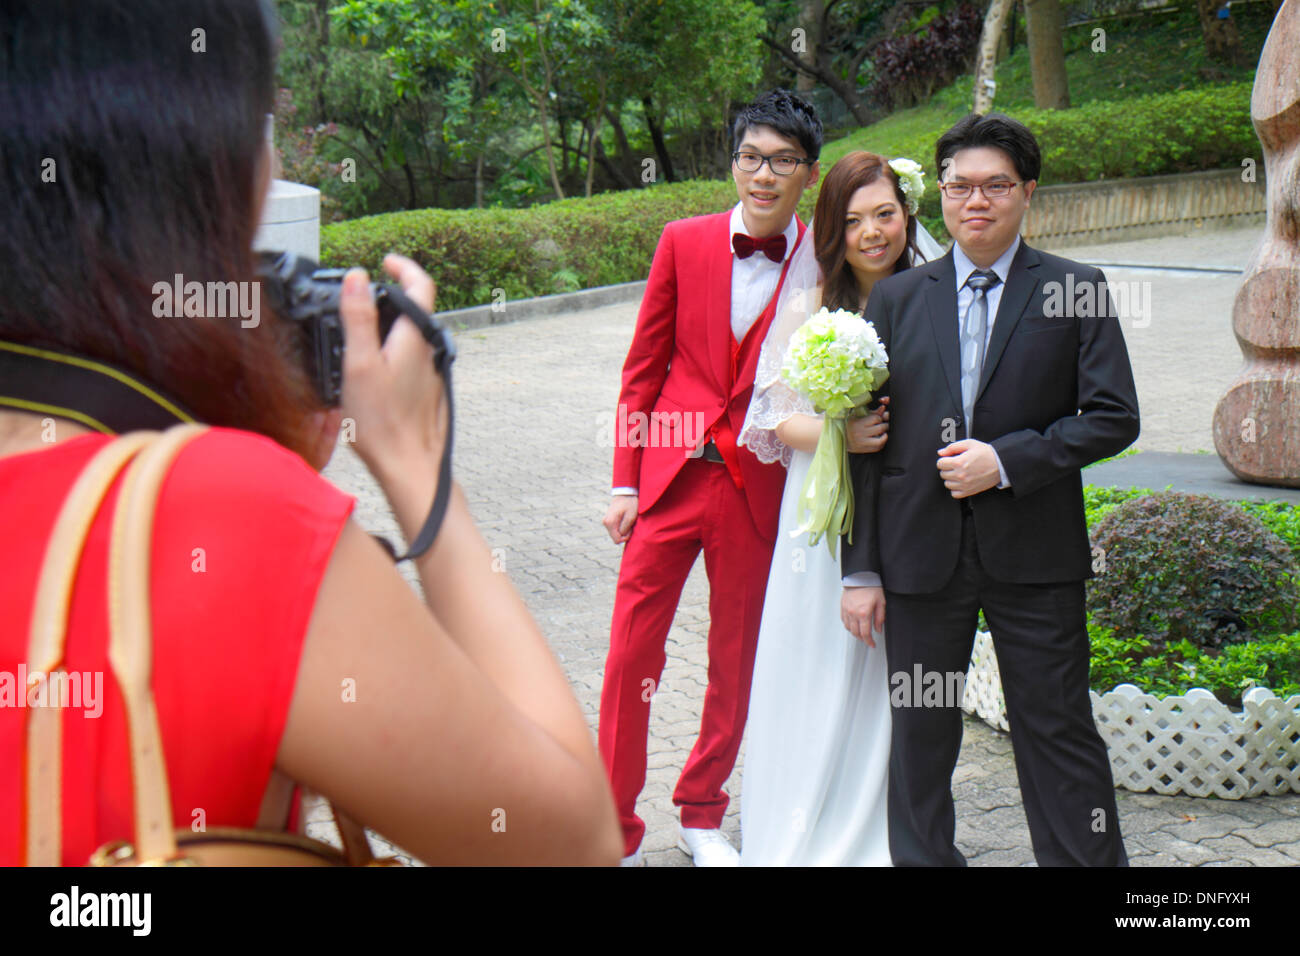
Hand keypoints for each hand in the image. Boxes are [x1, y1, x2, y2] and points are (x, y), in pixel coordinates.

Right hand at [339, 254, 444, 494]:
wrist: (409, 466)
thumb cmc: (383, 423)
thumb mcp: (359, 363)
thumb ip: (358, 317)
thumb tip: (358, 276)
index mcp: (415, 337)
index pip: (421, 285)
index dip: (404, 266)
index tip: (385, 261)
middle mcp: (430, 351)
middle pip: (415, 309)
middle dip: (391, 295)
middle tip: (362, 295)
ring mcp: (431, 371)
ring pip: (412, 335)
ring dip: (389, 324)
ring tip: (358, 332)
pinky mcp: (427, 389)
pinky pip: (411, 357)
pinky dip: (392, 349)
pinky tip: (369, 368)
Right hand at [603, 495, 637, 543]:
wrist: (625, 492)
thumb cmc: (630, 503)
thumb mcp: (631, 517)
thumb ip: (625, 529)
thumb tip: (621, 536)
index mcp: (610, 522)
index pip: (617, 540)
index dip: (626, 537)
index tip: (631, 528)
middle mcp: (605, 523)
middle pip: (615, 537)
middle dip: (625, 534)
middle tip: (630, 524)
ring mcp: (606, 521)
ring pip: (616, 533)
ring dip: (623, 530)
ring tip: (628, 520)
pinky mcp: (608, 520)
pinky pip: (615, 529)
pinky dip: (621, 527)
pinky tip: (625, 519)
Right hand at [841, 586, 883, 646]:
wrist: (860, 576)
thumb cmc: (871, 586)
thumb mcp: (881, 602)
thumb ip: (879, 618)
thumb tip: (878, 629)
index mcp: (864, 613)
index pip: (865, 634)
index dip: (869, 641)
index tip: (872, 644)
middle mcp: (853, 613)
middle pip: (856, 633)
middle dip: (862, 639)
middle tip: (867, 640)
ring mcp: (847, 610)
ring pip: (849, 628)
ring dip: (855, 633)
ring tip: (860, 634)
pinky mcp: (843, 606)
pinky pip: (844, 620)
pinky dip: (848, 626)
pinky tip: (853, 625)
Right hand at [846, 398, 889, 453]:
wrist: (841, 438)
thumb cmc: (850, 425)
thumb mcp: (859, 416)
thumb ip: (873, 412)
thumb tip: (883, 408)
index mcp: (857, 423)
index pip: (876, 418)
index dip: (879, 418)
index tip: (877, 419)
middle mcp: (859, 434)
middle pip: (880, 428)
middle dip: (884, 425)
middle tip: (882, 425)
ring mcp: (862, 443)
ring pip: (881, 440)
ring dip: (884, 435)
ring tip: (883, 432)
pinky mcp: (863, 449)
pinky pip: (878, 447)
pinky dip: (882, 443)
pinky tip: (879, 438)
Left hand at [936, 439, 1000, 498]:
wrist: (1000, 464)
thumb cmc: (986, 453)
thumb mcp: (969, 444)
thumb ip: (952, 447)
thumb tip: (941, 452)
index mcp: (959, 462)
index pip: (940, 464)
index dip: (944, 460)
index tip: (949, 460)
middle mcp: (961, 475)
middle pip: (942, 474)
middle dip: (947, 468)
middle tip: (956, 465)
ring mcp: (964, 484)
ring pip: (947, 484)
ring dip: (951, 478)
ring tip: (959, 473)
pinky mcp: (969, 491)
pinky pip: (954, 494)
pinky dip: (955, 488)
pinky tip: (961, 481)